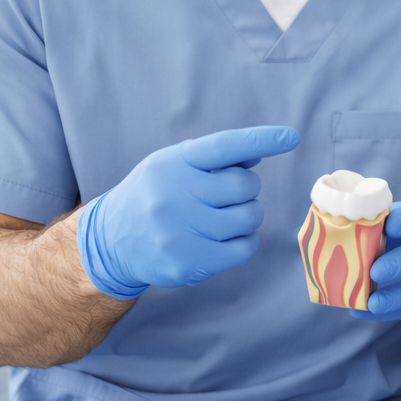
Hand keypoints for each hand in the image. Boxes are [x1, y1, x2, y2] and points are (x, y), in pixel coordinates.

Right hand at [77, 126, 299, 298]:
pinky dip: (244, 242)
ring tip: (222, 218)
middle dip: (246, 191)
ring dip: (246, 217)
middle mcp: (174, 194)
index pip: (224, 146)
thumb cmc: (155, 195)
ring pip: (249, 218)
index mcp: (174, 163)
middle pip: (245, 187)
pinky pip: (244, 248)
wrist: (111, 240)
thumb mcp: (175, 165)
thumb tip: (257, 151)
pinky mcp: (187, 262)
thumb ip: (215, 159)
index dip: (260, 140)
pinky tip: (224, 239)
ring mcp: (179, 231)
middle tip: (226, 197)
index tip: (290, 137)